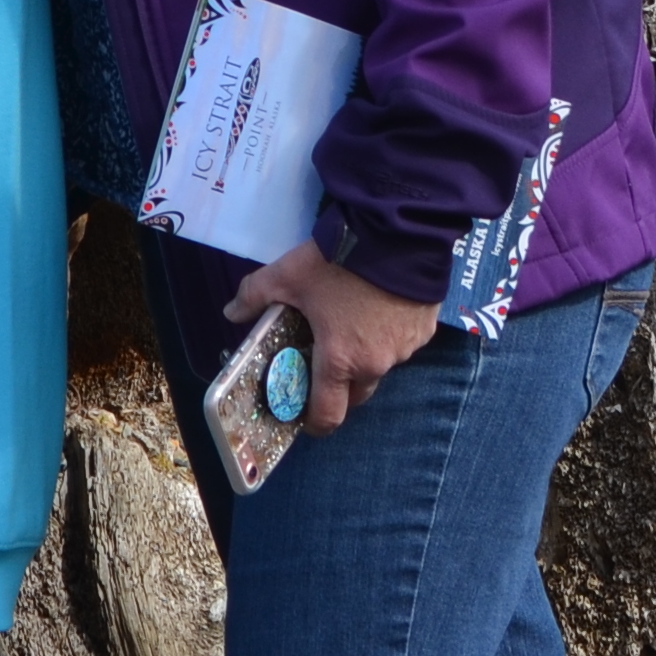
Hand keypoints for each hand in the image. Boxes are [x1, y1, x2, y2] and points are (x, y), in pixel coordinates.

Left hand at [229, 245, 437, 434]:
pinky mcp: (424, 332)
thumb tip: (231, 312)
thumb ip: (255, 294)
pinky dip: (390, 335)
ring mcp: (404, 350)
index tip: (304, 413)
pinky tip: (381, 308)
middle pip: (355, 395)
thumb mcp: (289, 274)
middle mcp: (375, 363)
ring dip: (367, 357)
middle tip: (325, 361)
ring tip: (354, 324)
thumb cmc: (341, 261)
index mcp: (339, 359)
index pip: (328, 415)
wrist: (399, 233)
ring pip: (381, 367)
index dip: (314, 421)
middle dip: (339, 387)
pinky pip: (403, 344)